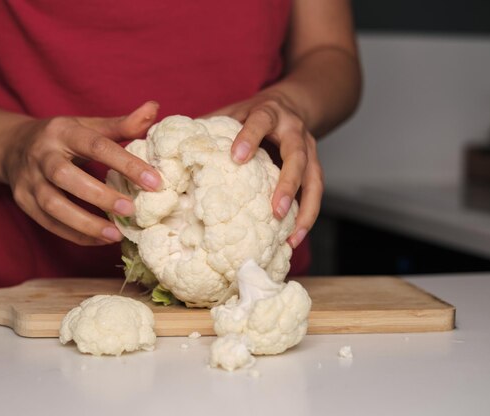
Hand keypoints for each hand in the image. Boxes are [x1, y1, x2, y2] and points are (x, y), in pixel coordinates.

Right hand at [2, 101, 162, 245]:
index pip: (96, 145)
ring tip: (116, 234)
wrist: (13, 146)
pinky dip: (76, 235)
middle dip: (99, 196)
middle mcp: (42, 154)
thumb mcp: (89, 126)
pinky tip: (101, 239)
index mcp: (63, 131)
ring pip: (53, 204)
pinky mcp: (23, 202)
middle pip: (65, 176)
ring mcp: (29, 180)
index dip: (127, 164)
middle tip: (131, 209)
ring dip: (85, 223)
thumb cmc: (63, 138)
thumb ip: (122, 124)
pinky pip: (49, 223)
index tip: (154, 181)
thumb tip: (154, 108)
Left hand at [208, 92, 323, 248]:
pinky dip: (308, 216)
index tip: (236, 157)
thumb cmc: (255, 113)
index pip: (260, 121)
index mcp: (269, 113)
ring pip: (314, 179)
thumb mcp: (234, 111)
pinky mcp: (315, 167)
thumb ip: (210, 126)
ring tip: (291, 236)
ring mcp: (310, 150)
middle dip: (287, 183)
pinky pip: (316, 193)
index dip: (249, 137)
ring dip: (304, 208)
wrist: (293, 103)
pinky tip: (295, 237)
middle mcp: (294, 131)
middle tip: (275, 210)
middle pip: (296, 156)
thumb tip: (173, 144)